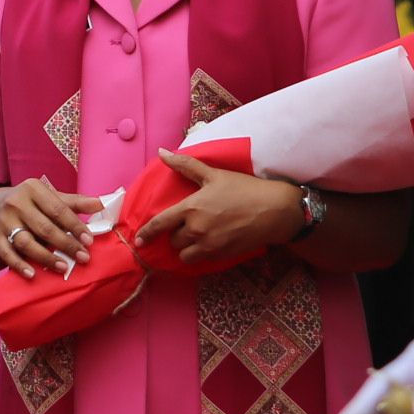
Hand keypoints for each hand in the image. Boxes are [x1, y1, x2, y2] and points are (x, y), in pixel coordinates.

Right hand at [0, 177, 99, 279]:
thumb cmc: (30, 203)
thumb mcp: (49, 197)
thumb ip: (74, 202)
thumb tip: (100, 204)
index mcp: (32, 189)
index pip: (58, 209)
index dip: (75, 226)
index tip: (89, 241)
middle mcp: (16, 203)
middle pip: (44, 227)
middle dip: (66, 244)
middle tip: (83, 258)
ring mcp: (4, 221)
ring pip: (26, 242)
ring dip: (46, 257)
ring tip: (63, 267)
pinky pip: (7, 254)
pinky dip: (19, 265)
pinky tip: (33, 275)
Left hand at [132, 152, 303, 267]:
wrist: (274, 210)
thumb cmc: (243, 189)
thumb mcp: (213, 174)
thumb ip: (185, 165)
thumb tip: (162, 153)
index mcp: (191, 208)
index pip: (160, 224)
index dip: (147, 233)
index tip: (139, 240)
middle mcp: (197, 229)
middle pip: (173, 241)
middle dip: (176, 235)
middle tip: (188, 226)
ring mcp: (210, 245)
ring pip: (185, 255)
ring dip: (186, 248)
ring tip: (196, 239)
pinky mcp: (222, 255)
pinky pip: (201, 261)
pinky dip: (200, 255)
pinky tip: (208, 245)